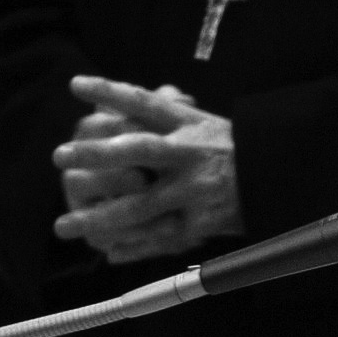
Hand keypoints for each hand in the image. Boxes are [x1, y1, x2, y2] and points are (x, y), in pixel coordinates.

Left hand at [52, 75, 244, 262]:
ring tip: (64, 225)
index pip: (146, 103)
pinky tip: (107, 251)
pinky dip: (132, 247)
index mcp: (190, 124)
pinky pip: (160, 238)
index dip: (110, 92)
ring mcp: (195, 190)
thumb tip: (118, 100)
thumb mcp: (202, 122)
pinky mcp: (203, 222)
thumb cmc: (231, 149)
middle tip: (60, 156)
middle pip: (138, 149)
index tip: (75, 85)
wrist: (276, 178)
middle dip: (97, 153)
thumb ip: (165, 112)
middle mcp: (190, 154)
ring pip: (140, 205)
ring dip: (99, 216)